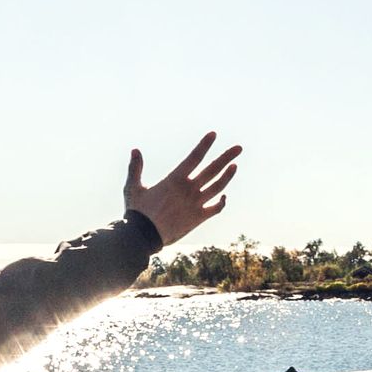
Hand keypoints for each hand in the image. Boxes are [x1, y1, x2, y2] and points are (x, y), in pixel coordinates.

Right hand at [125, 134, 240, 246]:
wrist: (143, 237)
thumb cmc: (137, 212)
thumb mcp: (133, 188)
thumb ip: (135, 168)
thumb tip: (135, 150)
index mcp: (175, 179)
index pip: (194, 157)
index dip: (204, 145)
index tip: (213, 134)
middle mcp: (189, 189)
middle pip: (212, 169)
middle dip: (226, 157)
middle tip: (239, 148)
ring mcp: (196, 204)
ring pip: (218, 187)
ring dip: (228, 175)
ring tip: (235, 166)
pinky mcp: (198, 218)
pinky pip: (216, 208)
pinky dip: (222, 202)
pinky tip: (224, 196)